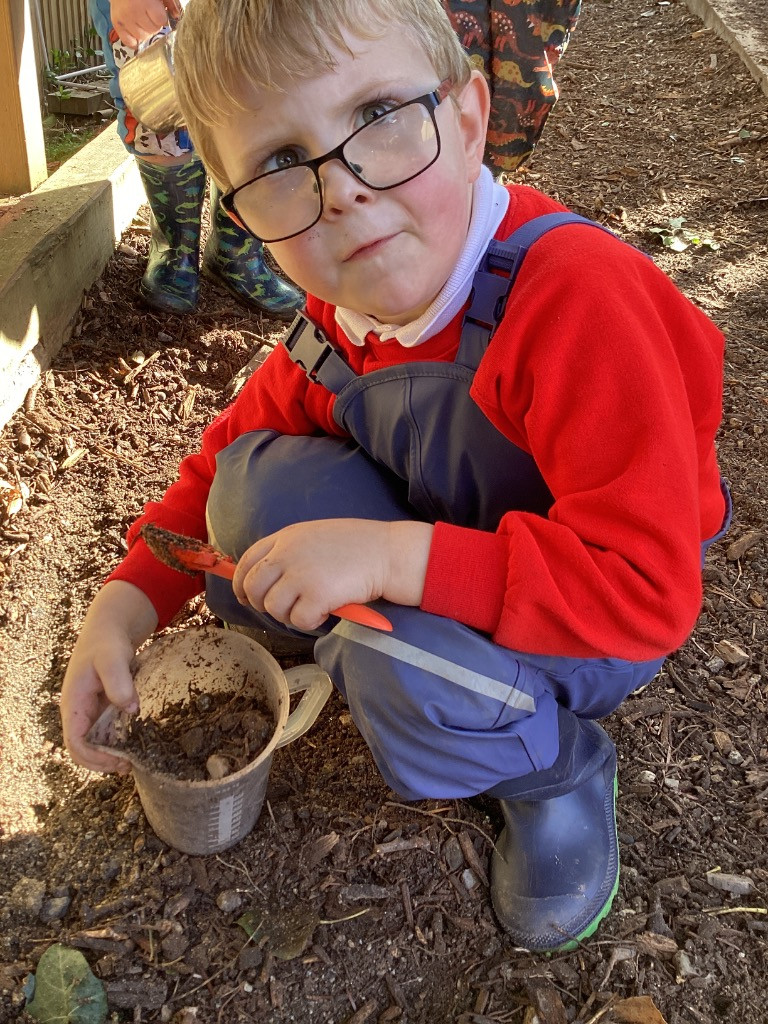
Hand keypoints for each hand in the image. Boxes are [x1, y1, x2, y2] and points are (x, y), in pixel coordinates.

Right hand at [60, 581, 157, 772]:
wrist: (109, 629)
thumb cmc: (106, 643)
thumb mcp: (112, 658)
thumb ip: (118, 681)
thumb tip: (130, 708)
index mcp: (73, 704)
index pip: (75, 743)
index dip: (94, 757)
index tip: (117, 761)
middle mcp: (79, 712)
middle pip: (83, 749)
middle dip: (102, 762)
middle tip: (129, 766)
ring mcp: (90, 711)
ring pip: (95, 743)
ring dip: (110, 755)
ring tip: (133, 762)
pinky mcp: (103, 708)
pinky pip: (106, 732)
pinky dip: (118, 742)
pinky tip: (136, 744)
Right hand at [110, 0, 181, 48]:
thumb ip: (170, 3)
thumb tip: (177, 16)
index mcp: (145, 2)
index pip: (161, 21)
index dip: (162, 18)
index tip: (158, 12)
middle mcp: (133, 12)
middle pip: (153, 31)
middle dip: (154, 24)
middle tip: (149, 15)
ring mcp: (124, 20)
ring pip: (143, 38)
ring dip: (145, 32)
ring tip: (142, 21)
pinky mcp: (116, 25)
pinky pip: (130, 43)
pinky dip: (134, 40)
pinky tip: (136, 30)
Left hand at [233, 519, 433, 630]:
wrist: (388, 553)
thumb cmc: (360, 546)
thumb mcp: (317, 536)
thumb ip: (291, 550)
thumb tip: (270, 577)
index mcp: (287, 536)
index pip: (247, 560)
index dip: (241, 583)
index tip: (245, 596)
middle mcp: (288, 553)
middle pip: (252, 587)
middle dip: (261, 604)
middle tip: (282, 609)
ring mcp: (301, 574)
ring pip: (272, 608)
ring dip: (289, 615)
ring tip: (311, 608)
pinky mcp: (316, 595)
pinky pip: (298, 620)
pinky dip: (310, 622)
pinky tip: (326, 611)